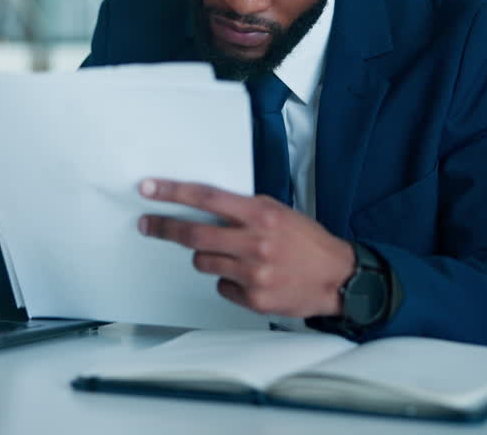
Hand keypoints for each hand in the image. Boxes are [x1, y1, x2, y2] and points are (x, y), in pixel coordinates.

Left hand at [137, 178, 355, 318]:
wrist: (338, 278)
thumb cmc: (308, 242)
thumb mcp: (278, 212)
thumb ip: (244, 210)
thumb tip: (206, 206)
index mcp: (261, 214)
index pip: (208, 198)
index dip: (174, 192)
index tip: (149, 189)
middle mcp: (255, 242)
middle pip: (194, 234)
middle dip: (165, 228)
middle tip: (148, 225)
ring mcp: (253, 273)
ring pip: (203, 261)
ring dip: (206, 256)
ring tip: (231, 255)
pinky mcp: (254, 298)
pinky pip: (221, 285)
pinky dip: (228, 280)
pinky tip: (250, 276)